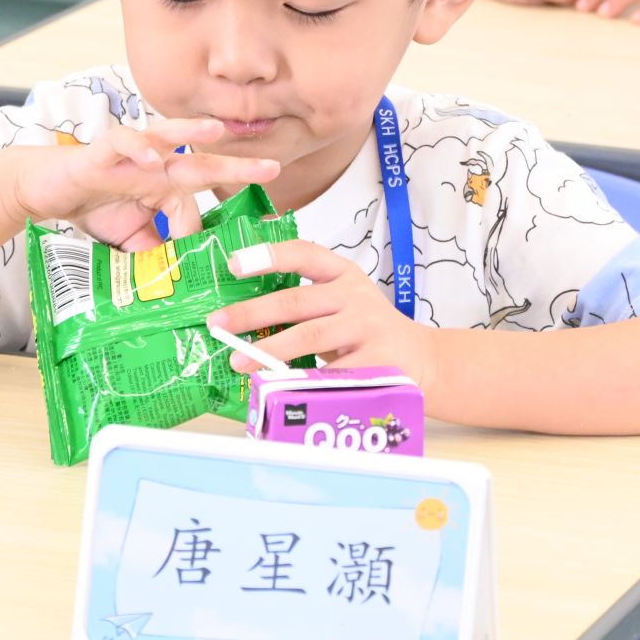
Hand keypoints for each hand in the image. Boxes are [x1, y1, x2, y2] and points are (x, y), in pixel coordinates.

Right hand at [9, 118, 278, 251]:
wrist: (47, 189)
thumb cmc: (94, 206)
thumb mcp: (131, 240)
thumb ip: (157, 253)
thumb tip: (178, 281)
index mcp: (168, 187)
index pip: (201, 203)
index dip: (218, 224)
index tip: (248, 239)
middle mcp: (157, 166)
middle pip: (202, 162)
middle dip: (236, 166)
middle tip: (272, 169)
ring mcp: (132, 155)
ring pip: (167, 135)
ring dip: (192, 131)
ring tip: (217, 131)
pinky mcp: (104, 150)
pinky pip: (125, 142)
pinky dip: (139, 148)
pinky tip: (154, 159)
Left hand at [208, 240, 439, 385]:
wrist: (422, 359)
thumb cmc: (366, 330)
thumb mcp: (341, 302)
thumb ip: (304, 302)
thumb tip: (239, 314)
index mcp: (343, 274)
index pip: (304, 254)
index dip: (267, 255)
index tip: (233, 263)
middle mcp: (355, 296)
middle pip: (296, 301)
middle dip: (251, 312)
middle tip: (218, 324)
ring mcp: (367, 328)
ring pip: (310, 336)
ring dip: (269, 350)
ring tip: (238, 361)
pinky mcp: (376, 361)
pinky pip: (331, 372)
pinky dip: (302, 380)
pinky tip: (278, 386)